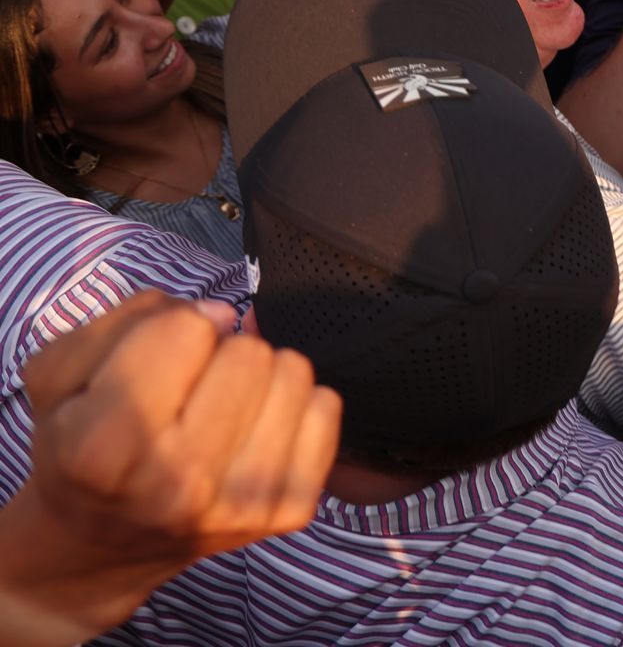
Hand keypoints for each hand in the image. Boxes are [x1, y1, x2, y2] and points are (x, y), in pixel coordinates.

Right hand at [0, 292, 339, 641]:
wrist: (97, 547)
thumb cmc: (74, 448)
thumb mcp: (56, 377)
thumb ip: (128, 321)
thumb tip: (224, 315)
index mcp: (106, 445)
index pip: (186, 329)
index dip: (168, 331)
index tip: (152, 363)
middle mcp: (180, 481)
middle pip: (249, 351)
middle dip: (220, 353)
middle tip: (190, 388)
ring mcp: (243, 501)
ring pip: (294, 372)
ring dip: (261, 377)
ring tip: (223, 408)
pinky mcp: (291, 510)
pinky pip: (326, 407)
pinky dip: (295, 406)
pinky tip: (254, 430)